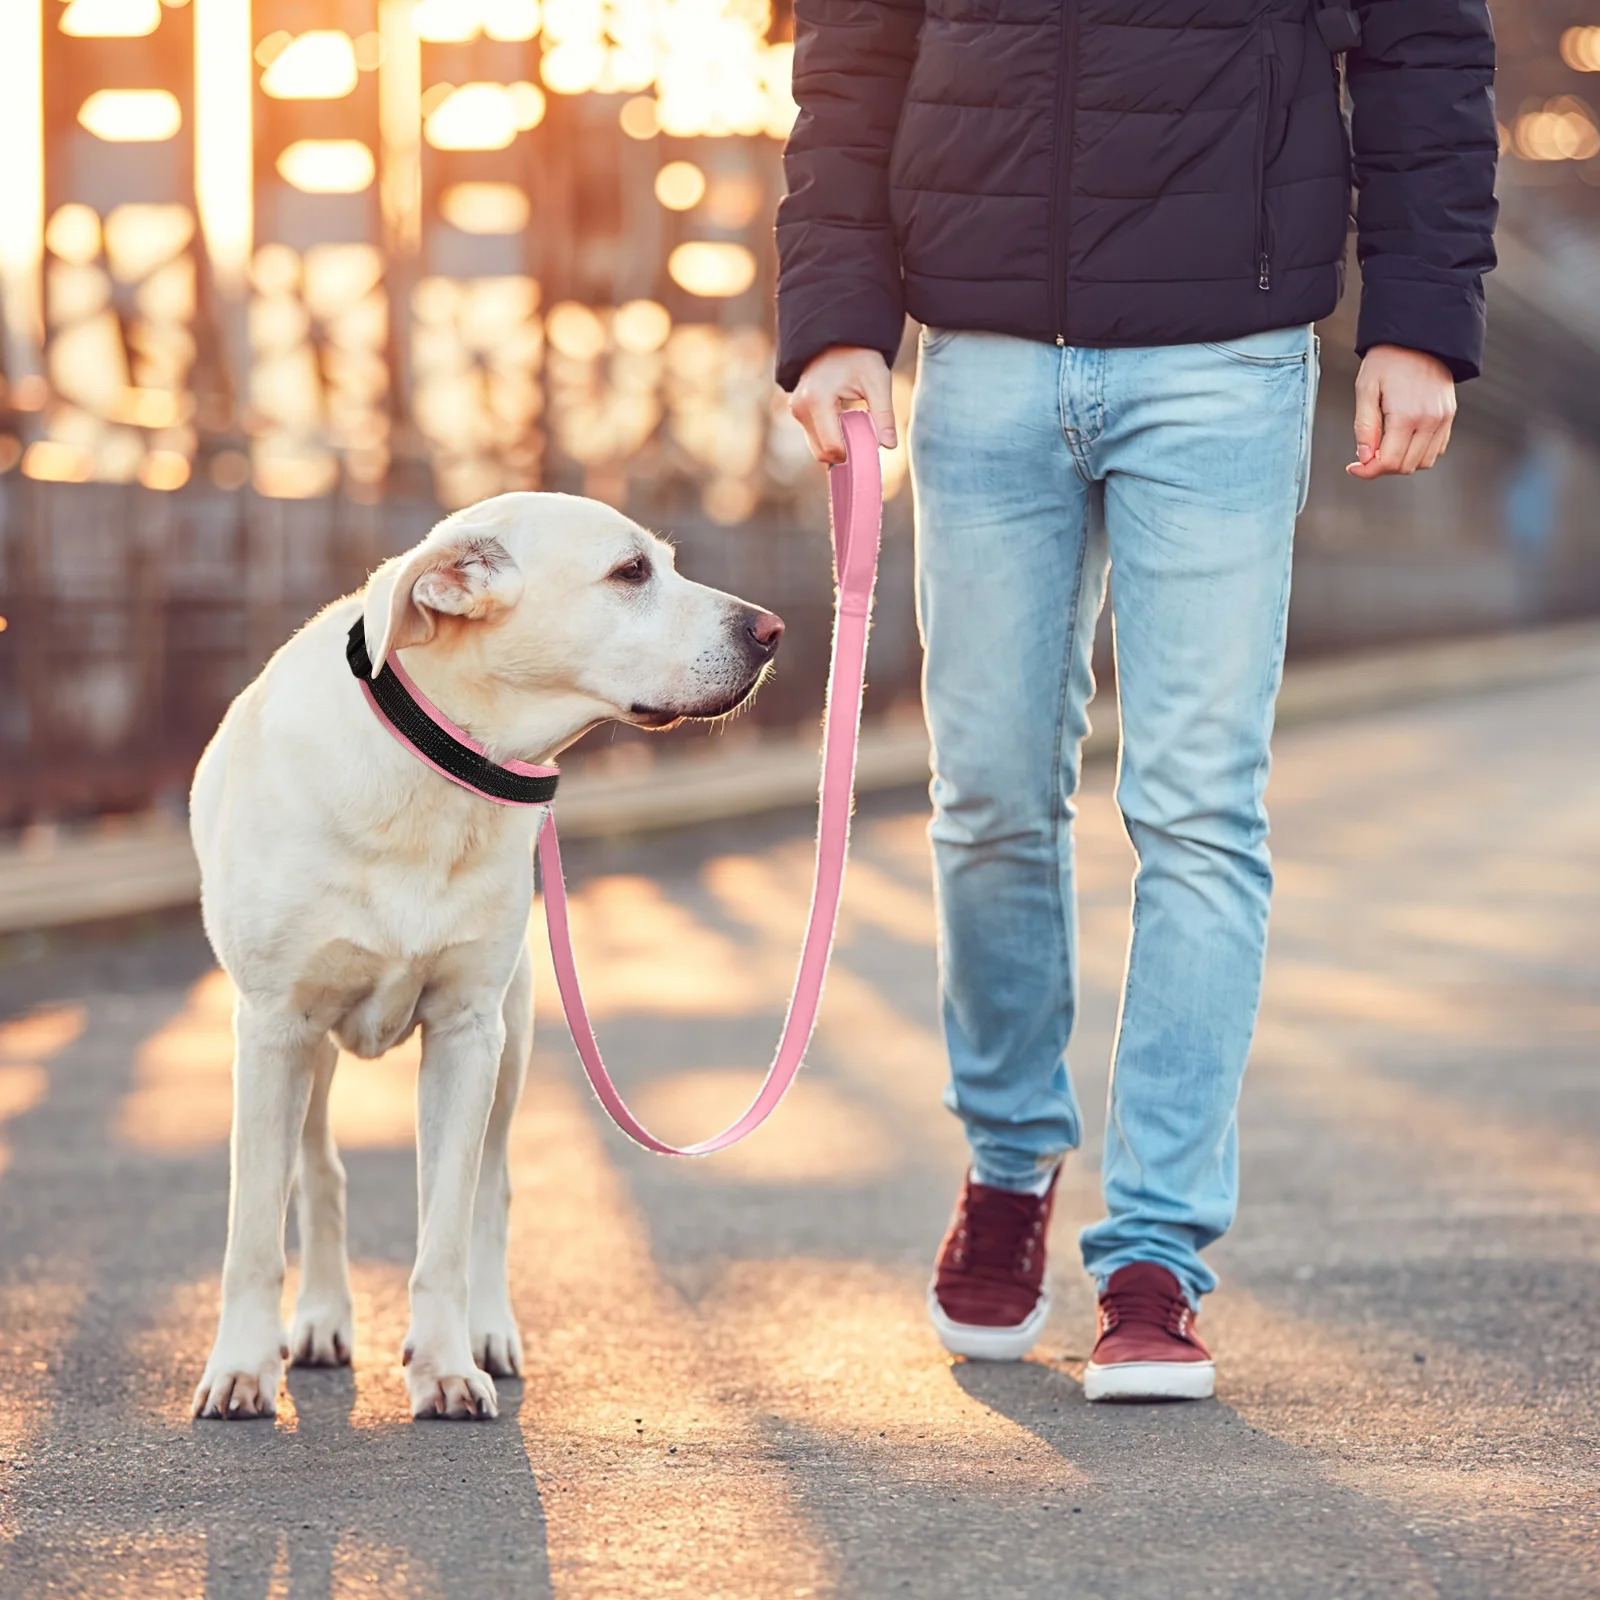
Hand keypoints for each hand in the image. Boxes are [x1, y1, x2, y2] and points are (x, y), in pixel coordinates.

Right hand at [789, 346, 896, 463]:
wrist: (837, 337)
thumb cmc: (860, 357)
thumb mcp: (878, 382)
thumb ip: (884, 415)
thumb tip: (890, 445)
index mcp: (818, 400)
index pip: (832, 447)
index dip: (853, 454)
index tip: (871, 448)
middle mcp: (801, 407)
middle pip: (822, 452)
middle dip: (845, 454)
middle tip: (866, 440)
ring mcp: (796, 409)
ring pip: (817, 448)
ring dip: (838, 446)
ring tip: (857, 428)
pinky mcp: (797, 410)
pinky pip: (814, 437)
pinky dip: (831, 438)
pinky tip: (846, 424)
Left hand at [1346, 345, 1456, 478]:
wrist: (1420, 337)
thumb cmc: (1389, 359)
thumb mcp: (1366, 389)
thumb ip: (1364, 427)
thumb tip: (1364, 457)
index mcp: (1407, 415)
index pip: (1389, 462)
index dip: (1367, 471)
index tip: (1354, 467)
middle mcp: (1430, 420)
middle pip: (1405, 467)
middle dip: (1382, 468)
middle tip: (1366, 456)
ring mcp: (1443, 419)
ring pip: (1424, 462)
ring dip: (1402, 463)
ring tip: (1384, 448)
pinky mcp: (1449, 416)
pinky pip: (1437, 449)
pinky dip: (1419, 454)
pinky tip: (1403, 442)